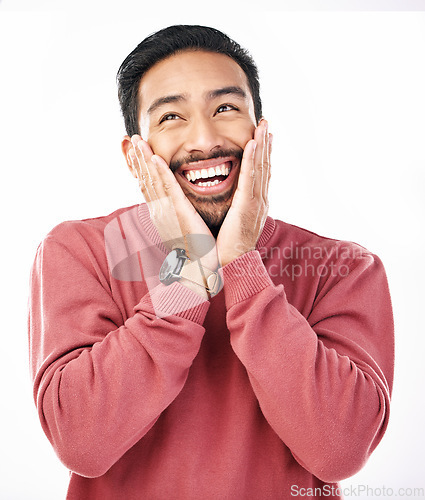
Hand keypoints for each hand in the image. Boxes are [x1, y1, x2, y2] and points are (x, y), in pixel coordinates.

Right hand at [128, 136, 218, 272]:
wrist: (199, 266)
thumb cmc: (195, 248)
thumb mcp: (183, 226)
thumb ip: (178, 213)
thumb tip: (175, 206)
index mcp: (161, 212)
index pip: (148, 185)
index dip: (141, 167)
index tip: (137, 150)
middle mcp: (159, 210)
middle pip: (145, 179)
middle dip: (138, 158)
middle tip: (132, 138)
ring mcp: (166, 211)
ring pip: (152, 180)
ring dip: (144, 159)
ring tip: (138, 141)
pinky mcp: (178, 213)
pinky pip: (168, 189)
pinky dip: (161, 173)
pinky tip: (155, 158)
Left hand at [216, 119, 271, 266]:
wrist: (233, 261)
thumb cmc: (229, 245)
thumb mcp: (234, 221)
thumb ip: (235, 207)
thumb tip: (233, 199)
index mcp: (255, 203)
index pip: (261, 174)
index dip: (263, 154)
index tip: (264, 138)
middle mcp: (259, 200)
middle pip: (265, 166)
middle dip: (266, 145)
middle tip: (267, 125)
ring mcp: (256, 202)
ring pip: (261, 168)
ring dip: (262, 146)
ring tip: (263, 127)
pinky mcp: (247, 205)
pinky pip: (250, 178)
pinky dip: (253, 160)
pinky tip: (253, 144)